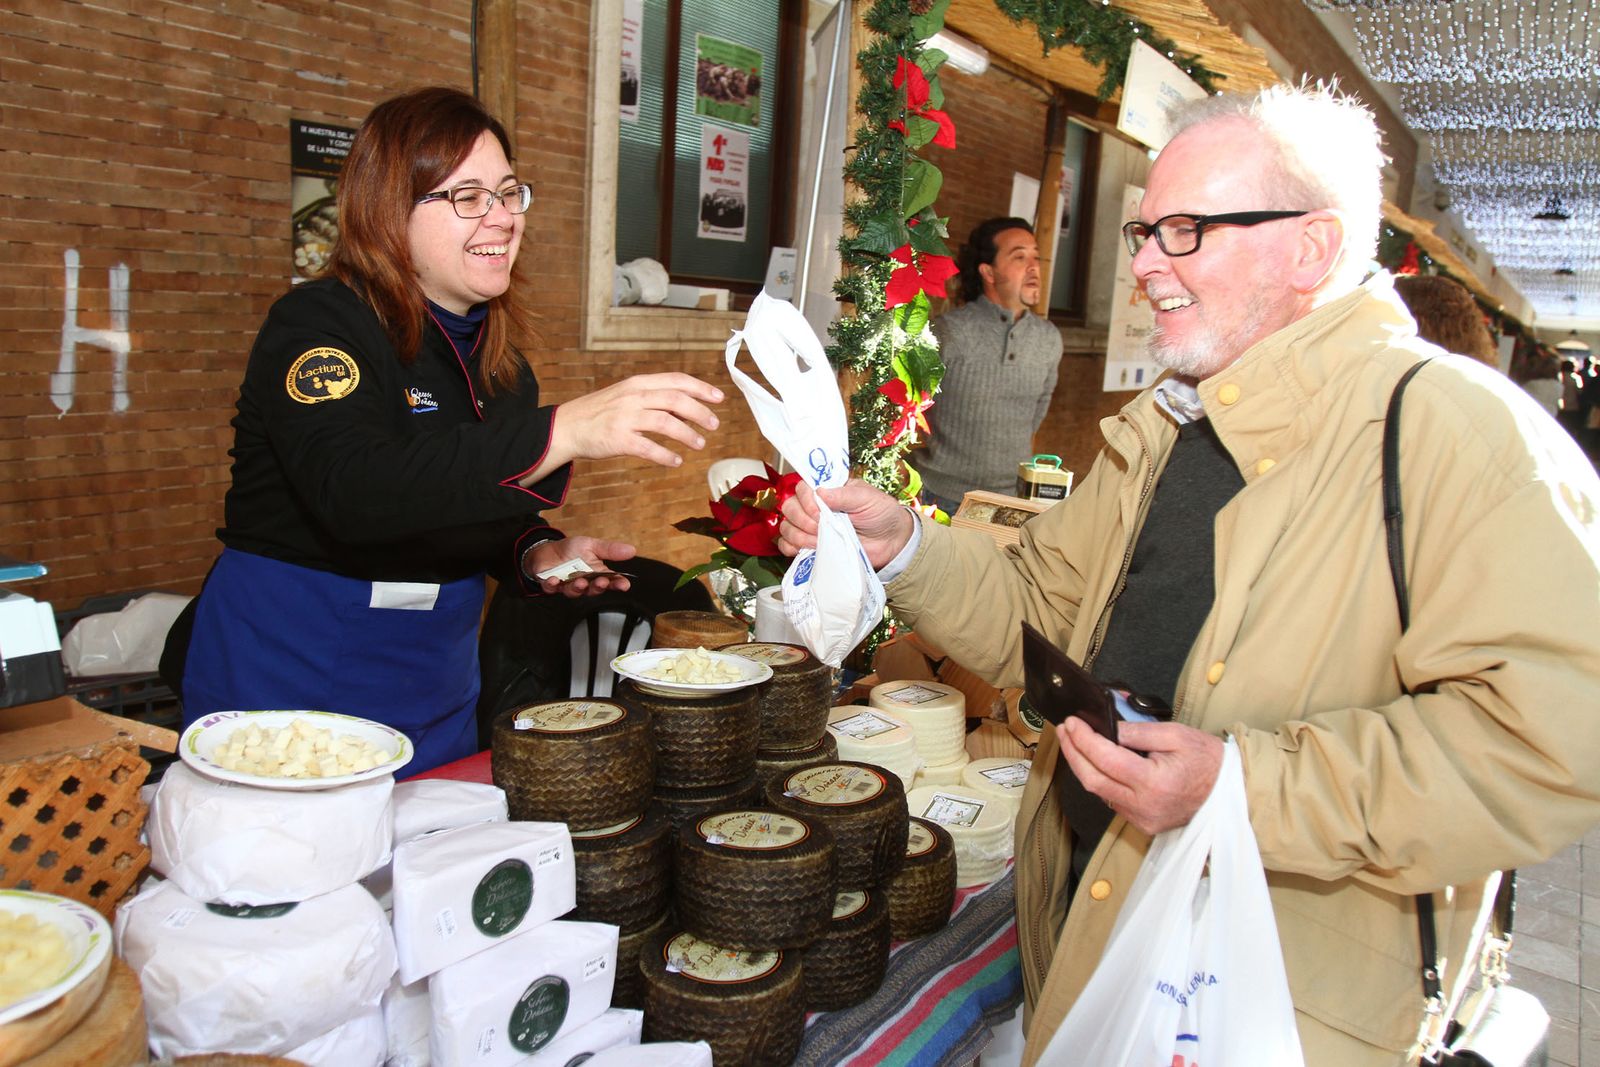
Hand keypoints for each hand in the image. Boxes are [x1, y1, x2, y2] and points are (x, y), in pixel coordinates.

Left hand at [526, 537, 636, 597]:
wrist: (546, 550)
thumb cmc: (570, 550)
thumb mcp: (591, 545)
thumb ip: (609, 549)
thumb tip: (631, 550)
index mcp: (596, 573)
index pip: (611, 581)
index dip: (618, 584)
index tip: (624, 585)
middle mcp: (584, 582)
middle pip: (594, 590)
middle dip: (598, 587)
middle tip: (601, 581)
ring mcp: (567, 585)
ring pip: (574, 592)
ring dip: (578, 588)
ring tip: (580, 582)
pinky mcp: (550, 585)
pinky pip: (552, 588)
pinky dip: (552, 585)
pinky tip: (554, 579)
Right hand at [544, 373, 723, 473]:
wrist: (567, 426)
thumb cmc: (601, 412)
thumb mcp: (627, 396)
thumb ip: (655, 399)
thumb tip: (690, 407)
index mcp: (637, 383)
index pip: (675, 380)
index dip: (700, 388)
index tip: (718, 398)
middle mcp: (633, 397)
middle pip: (675, 400)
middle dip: (699, 412)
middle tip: (714, 424)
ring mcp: (624, 418)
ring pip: (665, 422)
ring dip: (687, 434)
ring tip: (700, 444)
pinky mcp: (617, 439)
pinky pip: (647, 448)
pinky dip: (665, 455)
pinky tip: (676, 461)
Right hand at [776, 479, 914, 568]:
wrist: (891, 541)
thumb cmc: (881, 514)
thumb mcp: (868, 498)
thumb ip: (844, 495)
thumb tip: (820, 491)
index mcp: (828, 490)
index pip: (802, 488)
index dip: (806, 501)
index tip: (820, 512)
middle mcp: (815, 507)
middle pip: (789, 507)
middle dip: (802, 519)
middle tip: (820, 527)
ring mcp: (811, 527)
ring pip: (787, 527)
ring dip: (798, 535)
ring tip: (818, 540)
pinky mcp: (811, 546)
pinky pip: (788, 546)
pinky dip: (791, 548)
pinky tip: (804, 549)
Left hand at [1056, 717, 1223, 835]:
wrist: (1230, 793)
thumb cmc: (1208, 761)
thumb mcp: (1176, 735)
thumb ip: (1138, 731)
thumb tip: (1107, 727)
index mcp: (1155, 783)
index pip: (1106, 760)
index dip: (1083, 740)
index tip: (1072, 722)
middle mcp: (1144, 806)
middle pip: (1092, 780)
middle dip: (1073, 753)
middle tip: (1065, 730)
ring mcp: (1143, 819)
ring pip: (1099, 792)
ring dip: (1083, 766)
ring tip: (1075, 741)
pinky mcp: (1143, 824)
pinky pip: (1113, 800)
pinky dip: (1101, 780)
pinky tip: (1096, 762)